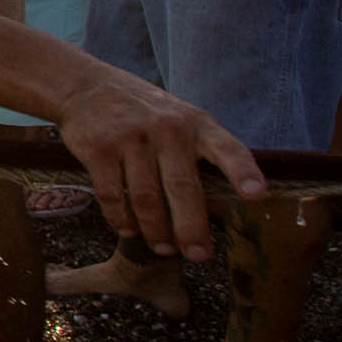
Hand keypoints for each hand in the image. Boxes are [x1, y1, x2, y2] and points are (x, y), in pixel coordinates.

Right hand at [50, 67, 265, 260]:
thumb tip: (217, 205)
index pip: (227, 148)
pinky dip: (121, 219)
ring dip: (156, 231)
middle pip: (182, 188)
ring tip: (163, 249)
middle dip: (192, 228)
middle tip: (199, 256)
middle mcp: (166, 129)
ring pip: (146, 198)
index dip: (243, 172)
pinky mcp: (99, 149)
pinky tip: (129, 231)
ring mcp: (130, 138)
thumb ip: (199, 151)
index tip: (256, 195)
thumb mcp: (179, 118)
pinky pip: (112, 195)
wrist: (85, 86)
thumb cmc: (144, 112)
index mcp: (196, 124)